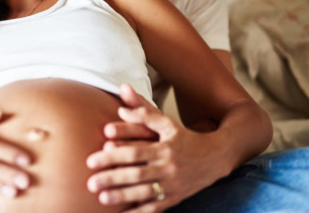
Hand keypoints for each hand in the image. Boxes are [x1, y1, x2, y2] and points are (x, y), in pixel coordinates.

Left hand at [86, 84, 226, 211]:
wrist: (218, 156)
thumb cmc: (186, 137)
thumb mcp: (168, 123)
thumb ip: (144, 112)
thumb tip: (121, 106)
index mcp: (164, 148)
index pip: (134, 152)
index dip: (112, 156)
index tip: (91, 160)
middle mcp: (168, 168)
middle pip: (136, 174)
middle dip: (112, 179)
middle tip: (90, 183)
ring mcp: (173, 185)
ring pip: (145, 193)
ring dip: (122, 197)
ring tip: (102, 198)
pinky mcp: (175, 198)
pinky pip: (155, 208)